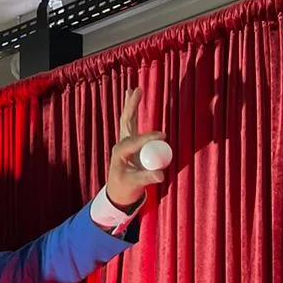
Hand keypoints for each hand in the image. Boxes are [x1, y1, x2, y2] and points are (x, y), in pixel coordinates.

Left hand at [105, 86, 167, 211]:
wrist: (118, 192)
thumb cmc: (126, 188)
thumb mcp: (137, 185)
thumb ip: (148, 178)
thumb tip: (161, 175)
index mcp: (120, 153)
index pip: (135, 141)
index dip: (149, 137)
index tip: (163, 136)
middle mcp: (120, 145)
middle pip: (126, 122)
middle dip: (132, 106)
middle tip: (136, 91)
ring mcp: (124, 142)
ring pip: (128, 119)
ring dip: (131, 104)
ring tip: (133, 89)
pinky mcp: (129, 142)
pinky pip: (131, 123)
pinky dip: (133, 110)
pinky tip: (131, 97)